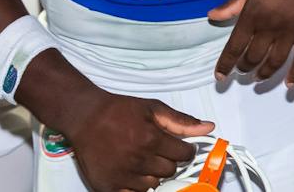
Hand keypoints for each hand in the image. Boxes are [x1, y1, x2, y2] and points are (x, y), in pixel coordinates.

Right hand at [55, 88, 211, 191]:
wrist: (85, 117)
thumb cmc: (119, 110)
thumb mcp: (152, 108)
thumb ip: (181, 121)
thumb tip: (208, 128)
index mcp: (152, 139)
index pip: (184, 155)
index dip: (184, 151)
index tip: (180, 148)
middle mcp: (139, 160)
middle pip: (170, 171)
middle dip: (169, 161)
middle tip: (157, 151)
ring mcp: (123, 176)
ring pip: (154, 185)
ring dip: (153, 175)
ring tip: (143, 160)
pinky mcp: (108, 187)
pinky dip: (136, 187)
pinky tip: (133, 173)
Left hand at [210, 0, 293, 85]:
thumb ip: (234, 3)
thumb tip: (212, 16)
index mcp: (253, 13)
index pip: (235, 47)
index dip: (226, 64)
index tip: (220, 76)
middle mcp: (270, 26)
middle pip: (253, 58)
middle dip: (245, 69)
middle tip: (243, 72)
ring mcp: (291, 31)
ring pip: (274, 62)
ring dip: (264, 74)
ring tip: (259, 78)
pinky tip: (289, 83)